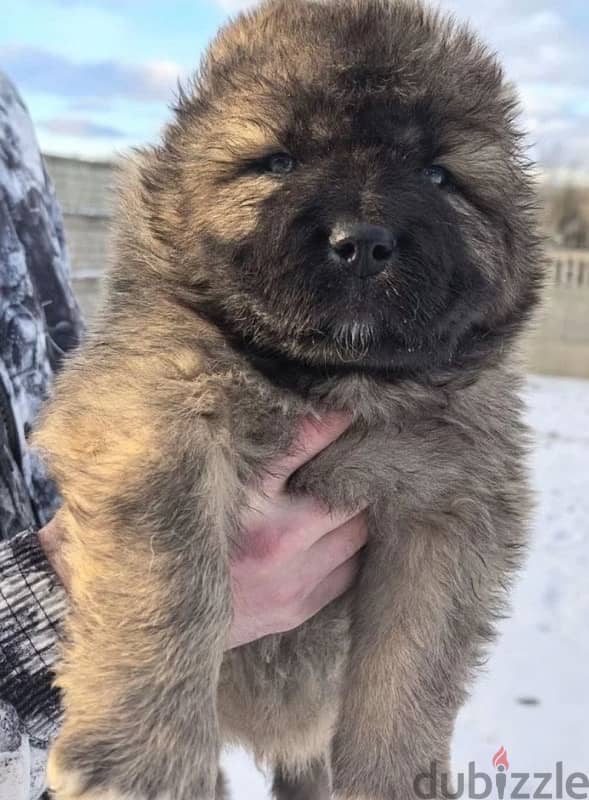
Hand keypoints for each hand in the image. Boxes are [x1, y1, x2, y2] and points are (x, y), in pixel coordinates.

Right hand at [38, 413, 366, 649]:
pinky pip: (346, 574)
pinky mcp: (294, 609)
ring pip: (357, 536)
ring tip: (343, 499)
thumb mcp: (202, 480)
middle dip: (352, 478)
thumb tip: (279, 408)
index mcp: (251, 502)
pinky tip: (336, 538)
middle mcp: (278, 543)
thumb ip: (242, 448)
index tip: (346, 412)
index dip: (334, 424)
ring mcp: (292, 582)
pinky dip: (348, 552)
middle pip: (348, 497)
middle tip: (351, 462)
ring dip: (355, 516)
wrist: (146, 609)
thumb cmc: (171, 532)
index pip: (309, 442)